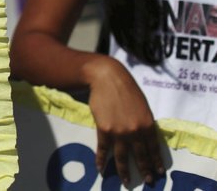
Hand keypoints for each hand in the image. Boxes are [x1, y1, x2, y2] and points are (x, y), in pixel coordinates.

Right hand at [85, 56, 164, 185]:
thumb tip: (143, 135)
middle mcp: (135, 131)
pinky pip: (104, 149)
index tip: (157, 172)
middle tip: (147, 181)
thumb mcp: (142, 105)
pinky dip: (102, 159)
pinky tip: (101, 168)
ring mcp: (119, 132)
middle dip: (144, 170)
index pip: (153, 148)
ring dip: (124, 171)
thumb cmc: (126, 88)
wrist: (107, 78)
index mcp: (148, 124)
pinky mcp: (104, 129)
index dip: (155, 161)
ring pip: (123, 156)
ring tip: (126, 181)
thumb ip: (143, 121)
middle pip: (140, 155)